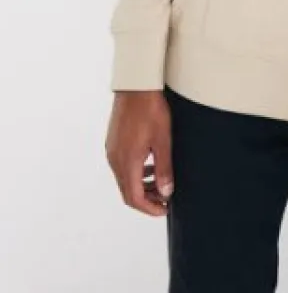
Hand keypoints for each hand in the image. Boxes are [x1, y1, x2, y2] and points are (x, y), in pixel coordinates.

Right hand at [105, 90, 173, 215]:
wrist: (136, 86)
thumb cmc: (151, 110)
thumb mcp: (163, 140)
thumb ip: (164, 168)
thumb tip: (165, 191)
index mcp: (127, 162)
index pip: (134, 197)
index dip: (149, 208)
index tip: (164, 210)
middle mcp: (115, 159)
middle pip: (127, 191)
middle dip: (146, 199)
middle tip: (165, 200)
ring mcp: (112, 151)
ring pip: (125, 179)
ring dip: (141, 185)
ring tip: (160, 183)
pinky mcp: (113, 142)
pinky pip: (122, 166)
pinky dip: (136, 172)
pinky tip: (151, 165)